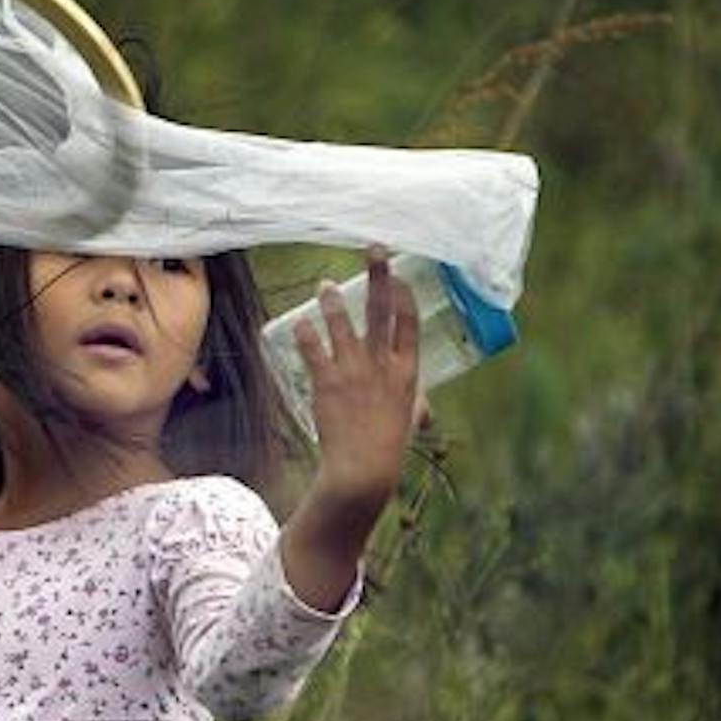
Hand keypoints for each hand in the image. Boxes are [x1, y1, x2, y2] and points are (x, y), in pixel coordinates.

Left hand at [290, 246, 422, 514]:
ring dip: (332, 302)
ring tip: (323, 284)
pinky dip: (305, 334)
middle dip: (378, 276)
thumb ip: (415, 404)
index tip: (400, 275)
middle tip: (373, 249)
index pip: (409, 323)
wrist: (362, 470)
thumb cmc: (389, 448)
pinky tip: (298, 321)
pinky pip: (313, 350)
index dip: (404, 295)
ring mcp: (354, 372)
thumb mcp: (409, 421)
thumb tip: (423, 405)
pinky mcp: (327, 383)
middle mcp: (382, 365)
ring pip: (343, 325)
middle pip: (381, 311)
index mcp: (407, 372)